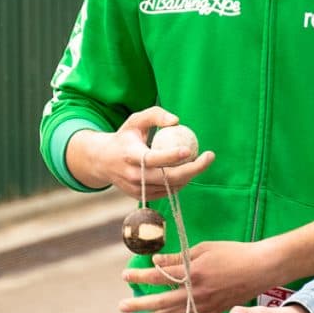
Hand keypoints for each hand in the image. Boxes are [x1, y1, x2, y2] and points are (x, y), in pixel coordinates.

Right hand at [66, 106, 214, 198]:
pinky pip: (167, 191)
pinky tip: (186, 169)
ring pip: (171, 186)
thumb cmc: (125, 137)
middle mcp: (133, 176)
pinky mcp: (141, 197)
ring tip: (199, 160)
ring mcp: (137, 189)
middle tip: (210, 156)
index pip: (153, 159)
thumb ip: (155, 115)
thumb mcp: (135, 120)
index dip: (171, 156)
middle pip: (168, 178)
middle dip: (193, 169)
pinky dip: (180, 182)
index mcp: (129, 156)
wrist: (103, 161)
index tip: (189, 149)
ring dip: (189, 175)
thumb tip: (177, 121)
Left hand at [119, 239, 271, 312]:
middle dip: (139, 303)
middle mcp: (196, 291)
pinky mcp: (216, 311)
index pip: (159, 275)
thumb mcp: (204, 248)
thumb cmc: (233, 252)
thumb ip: (179, 257)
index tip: (125, 276)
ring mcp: (206, 304)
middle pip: (162, 300)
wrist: (261, 266)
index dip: (140, 276)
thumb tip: (157, 262)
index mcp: (192, 271)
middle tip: (121, 306)